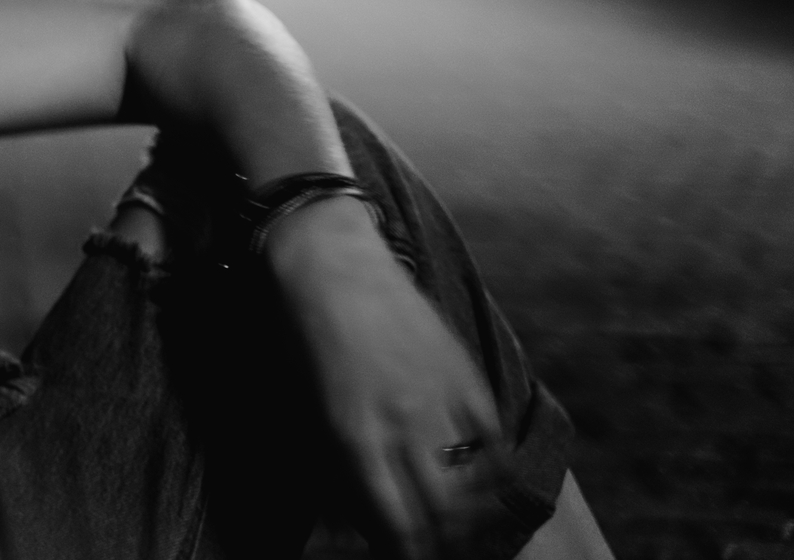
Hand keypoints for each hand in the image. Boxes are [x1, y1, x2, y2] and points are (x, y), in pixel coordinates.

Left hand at [267, 198, 506, 558]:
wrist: (328, 262)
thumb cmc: (301, 338)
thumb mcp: (305, 408)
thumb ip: (337, 465)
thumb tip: (356, 519)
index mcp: (352, 437)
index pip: (396, 523)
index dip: (406, 550)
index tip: (406, 554)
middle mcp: (401, 423)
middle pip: (441, 512)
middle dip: (442, 538)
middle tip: (436, 541)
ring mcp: (437, 396)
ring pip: (475, 483)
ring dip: (471, 510)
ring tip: (460, 517)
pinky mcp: (461, 371)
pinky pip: (492, 438)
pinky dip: (492, 466)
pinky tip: (481, 475)